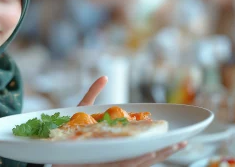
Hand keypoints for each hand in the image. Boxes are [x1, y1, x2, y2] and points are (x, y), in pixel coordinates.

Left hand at [52, 76, 187, 166]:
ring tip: (173, 146)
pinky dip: (136, 160)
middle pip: (144, 155)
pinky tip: (148, 153)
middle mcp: (114, 156)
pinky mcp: (100, 165)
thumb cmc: (65, 131)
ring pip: (137, 162)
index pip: (141, 146)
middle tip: (185, 141)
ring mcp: (108, 162)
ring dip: (156, 154)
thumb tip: (105, 76)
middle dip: (165, 149)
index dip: (160, 142)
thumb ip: (93, 94)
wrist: (50, 149)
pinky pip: (122, 165)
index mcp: (114, 145)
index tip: (179, 136)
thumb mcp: (82, 111)